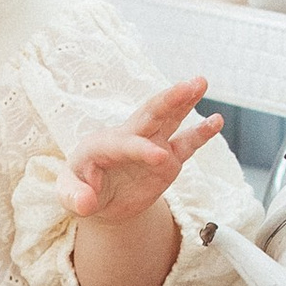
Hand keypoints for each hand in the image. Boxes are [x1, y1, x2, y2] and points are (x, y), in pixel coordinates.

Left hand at [57, 77, 224, 226]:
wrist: (98, 198)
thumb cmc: (79, 191)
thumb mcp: (69, 196)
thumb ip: (74, 197)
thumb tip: (86, 203)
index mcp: (102, 144)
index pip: (126, 144)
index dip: (142, 151)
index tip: (160, 159)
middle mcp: (128, 138)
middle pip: (150, 114)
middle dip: (169, 100)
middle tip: (190, 85)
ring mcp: (151, 145)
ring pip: (169, 119)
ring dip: (184, 101)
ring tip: (201, 82)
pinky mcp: (167, 158)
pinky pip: (185, 144)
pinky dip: (200, 133)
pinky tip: (216, 121)